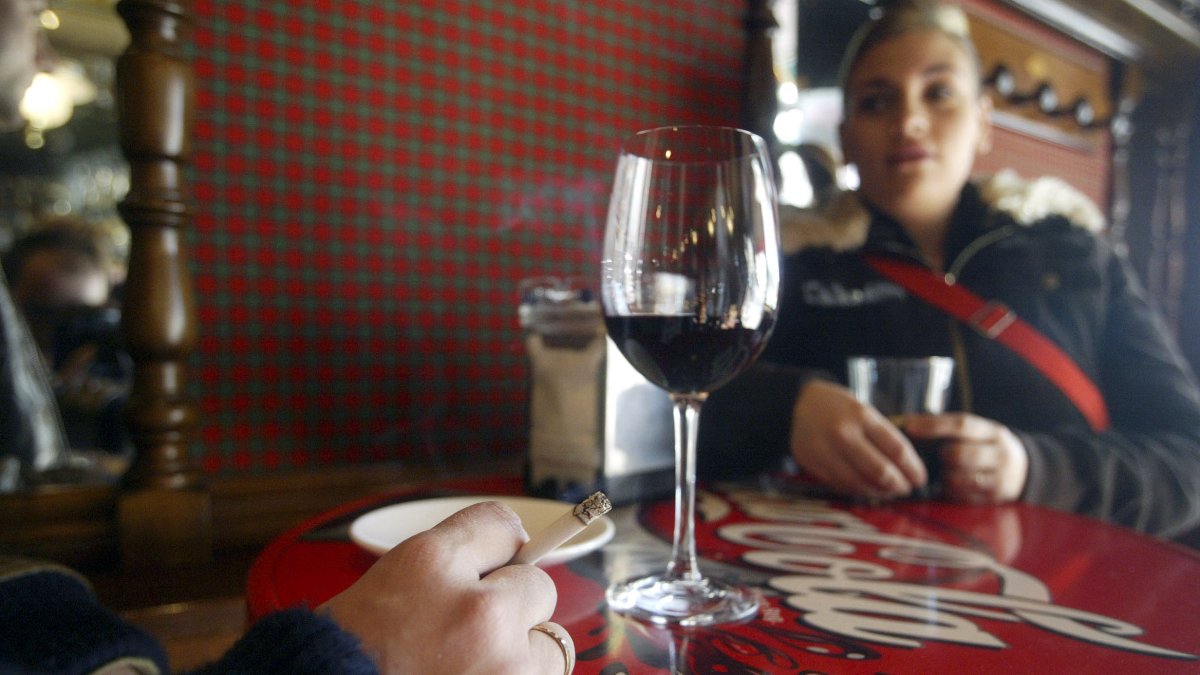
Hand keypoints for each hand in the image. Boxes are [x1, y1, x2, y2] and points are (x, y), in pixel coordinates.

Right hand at [319, 501, 573, 673]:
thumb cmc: (353, 650)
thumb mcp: (389, 582)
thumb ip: (450, 564)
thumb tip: (514, 551)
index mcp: (431, 564)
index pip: (499, 526)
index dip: (498, 550)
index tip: (499, 566)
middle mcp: (476, 609)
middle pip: (538, 584)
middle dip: (513, 606)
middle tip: (468, 634)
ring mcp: (502, 662)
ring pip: (551, 641)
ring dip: (523, 653)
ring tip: (470, 666)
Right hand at [789, 380, 927, 499]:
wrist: (797, 404)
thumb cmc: (837, 407)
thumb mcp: (863, 410)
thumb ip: (883, 435)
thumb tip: (907, 466)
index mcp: (861, 416)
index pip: (897, 449)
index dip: (913, 468)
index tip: (920, 478)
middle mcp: (843, 434)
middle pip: (881, 471)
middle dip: (899, 485)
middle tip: (907, 488)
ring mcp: (826, 451)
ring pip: (861, 484)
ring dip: (880, 492)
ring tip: (889, 491)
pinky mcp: (813, 464)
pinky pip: (842, 486)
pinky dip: (859, 491)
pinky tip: (867, 489)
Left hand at [902, 413, 1027, 503]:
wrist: (1024, 472)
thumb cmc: (986, 447)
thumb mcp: (978, 432)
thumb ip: (948, 428)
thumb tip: (907, 424)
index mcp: (992, 431)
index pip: (961, 425)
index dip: (933, 425)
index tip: (909, 426)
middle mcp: (999, 454)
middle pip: (958, 454)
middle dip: (941, 456)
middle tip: (939, 456)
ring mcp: (999, 478)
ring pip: (958, 479)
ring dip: (944, 476)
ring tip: (945, 472)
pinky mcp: (993, 499)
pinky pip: (961, 497)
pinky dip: (950, 491)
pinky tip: (950, 486)